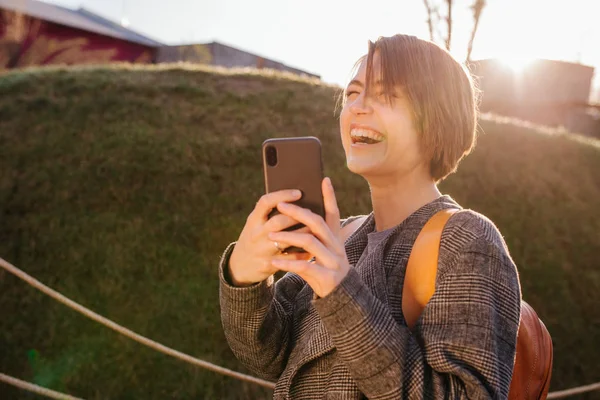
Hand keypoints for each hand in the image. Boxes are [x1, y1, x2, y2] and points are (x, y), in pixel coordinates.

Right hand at [228, 190, 310, 285]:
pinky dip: (302, 253)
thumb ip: (270, 213)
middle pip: (278, 221)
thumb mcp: (256, 224)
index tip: (299, 192)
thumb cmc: (255, 238)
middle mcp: (256, 234)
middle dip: (297, 216)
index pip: (265, 202)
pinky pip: (289, 258)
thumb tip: (298, 199)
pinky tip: (312, 249)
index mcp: (253, 220)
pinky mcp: (268, 264)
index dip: (282, 195)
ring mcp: (261, 250)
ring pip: (285, 240)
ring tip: (316, 229)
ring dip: (303, 233)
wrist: (240, 265)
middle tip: (312, 212)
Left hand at [267, 177, 349, 297]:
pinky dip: (287, 263)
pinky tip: (274, 262)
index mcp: (335, 239)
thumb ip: (314, 236)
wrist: (340, 297)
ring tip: (271, 235)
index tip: (324, 179)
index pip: (334, 213)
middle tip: (280, 206)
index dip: (330, 196)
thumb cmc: (325, 269)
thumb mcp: (323, 251)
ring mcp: (333, 262)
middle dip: (298, 213)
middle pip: (318, 223)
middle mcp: (337, 247)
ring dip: (288, 236)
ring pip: (310, 242)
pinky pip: (305, 267)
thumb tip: (296, 214)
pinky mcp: (326, 278)